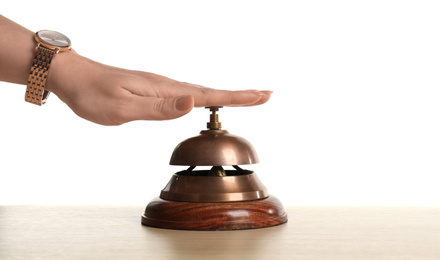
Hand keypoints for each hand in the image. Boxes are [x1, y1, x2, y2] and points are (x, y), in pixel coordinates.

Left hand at [46, 51, 271, 124]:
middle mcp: (168, 86)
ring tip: (247, 98)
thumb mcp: (123, 107)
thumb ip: (159, 108)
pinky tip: (207, 100)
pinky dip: (207, 97)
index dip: (238, 97)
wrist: (72, 76)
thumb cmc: (94, 94)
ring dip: (227, 96)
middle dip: (241, 95)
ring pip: (202, 92)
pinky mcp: (155, 91)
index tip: (262, 96)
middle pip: (213, 91)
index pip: (210, 95)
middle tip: (266, 95)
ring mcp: (162, 87)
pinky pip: (189, 94)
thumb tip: (192, 103)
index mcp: (166, 90)